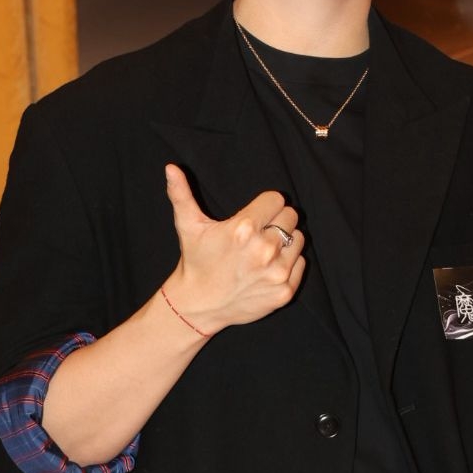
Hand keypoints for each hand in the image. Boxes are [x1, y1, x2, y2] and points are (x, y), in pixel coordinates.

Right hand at [163, 164, 306, 334]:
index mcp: (244, 229)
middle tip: (259, 233)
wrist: (198, 305)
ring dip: (285, 242)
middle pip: (291, 217)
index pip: (277, 200)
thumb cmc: (195, 261)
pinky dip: (290, 264)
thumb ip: (181, 194)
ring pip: (299, 239)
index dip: (265, 205)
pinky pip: (301, 264)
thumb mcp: (188, 226)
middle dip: (276, 221)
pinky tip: (268, 269)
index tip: (254, 216)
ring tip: (264, 251)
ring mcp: (276, 272)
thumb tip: (171, 167)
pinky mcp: (284, 291)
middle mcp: (264, 250)